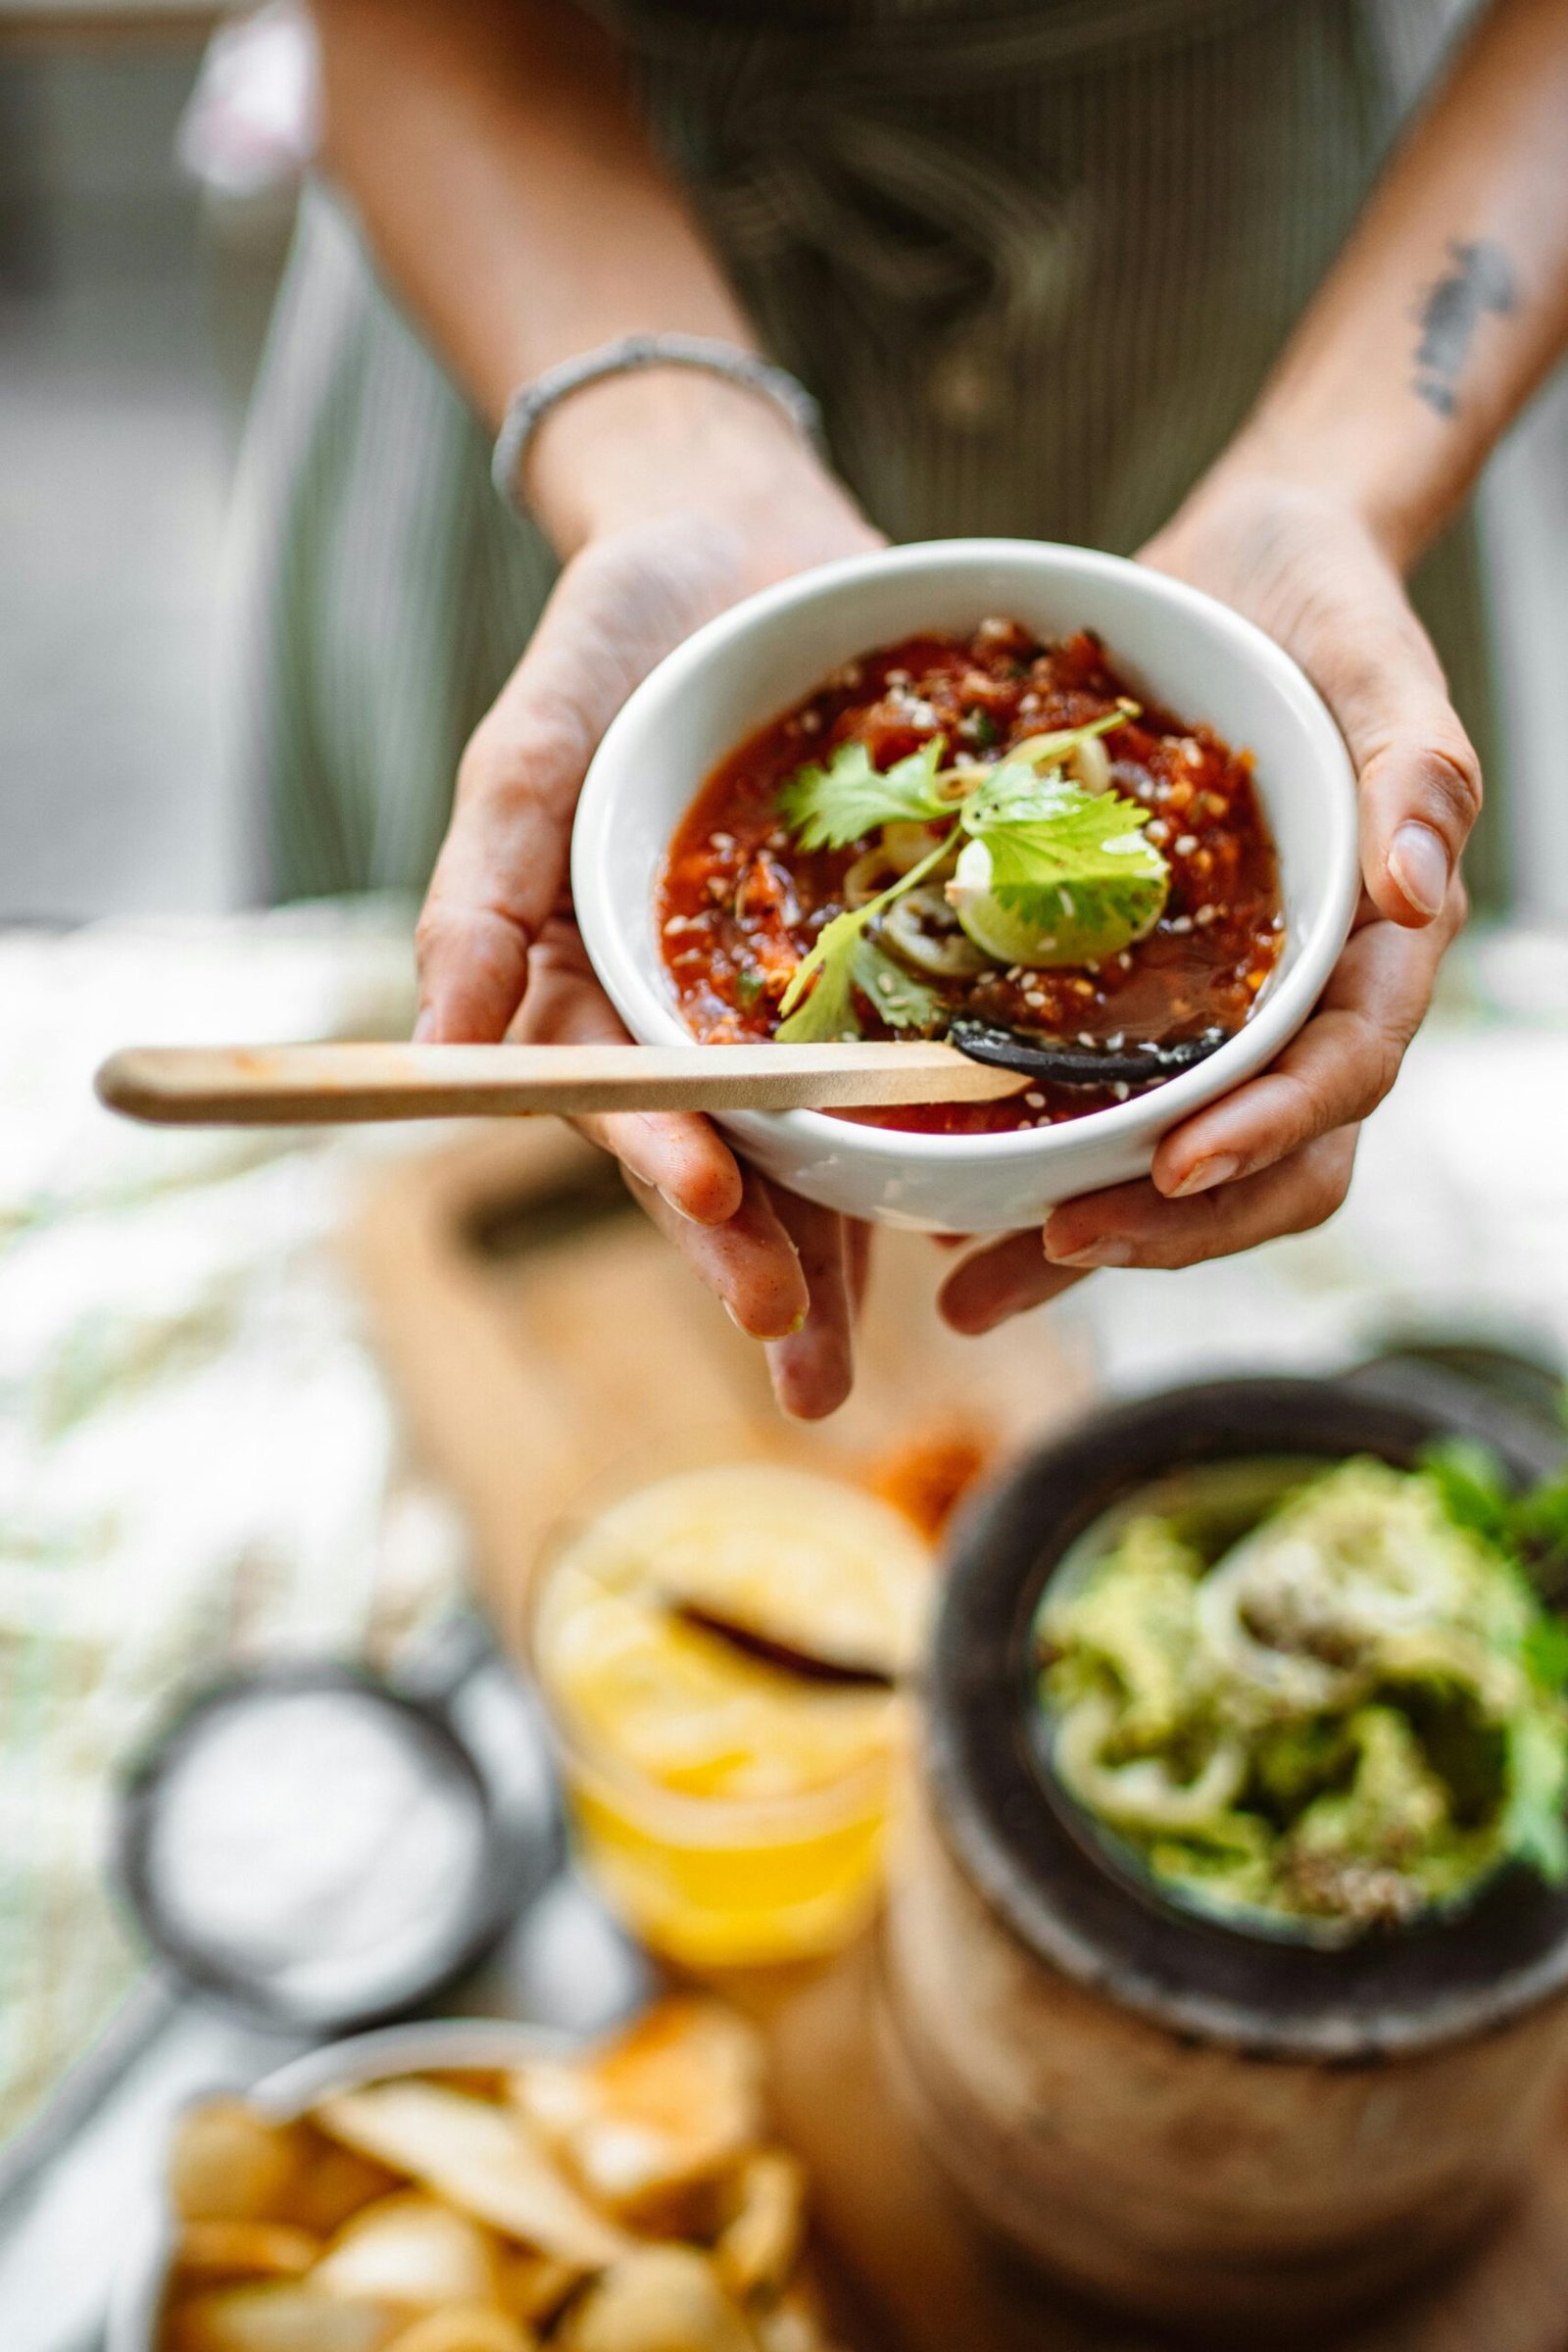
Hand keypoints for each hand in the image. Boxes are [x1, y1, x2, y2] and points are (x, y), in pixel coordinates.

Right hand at [414, 375, 882, 1415]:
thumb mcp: (528, 742)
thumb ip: (482, 888)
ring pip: (818, 1138)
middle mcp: (695, 1009)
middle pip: (726, 1153)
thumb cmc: (610, 636)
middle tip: (800, 1352)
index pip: (623, 1099)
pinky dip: (943, 1122)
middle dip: (760, 1254)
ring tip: (871, 1352)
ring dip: (842, 1245)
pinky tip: (986, 1195)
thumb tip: (434, 1045)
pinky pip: (916, 1046)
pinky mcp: (886, 954)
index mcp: (595, 983)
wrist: (741, 541)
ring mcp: (796, 990)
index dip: (665, 1159)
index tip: (711, 1206)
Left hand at [939, 473, 1475, 1334]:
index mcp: (1373, 949)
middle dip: (1164, 1225)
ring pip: (1169, 1162)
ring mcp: (1214, 1011)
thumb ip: (1414, 772)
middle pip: (1262, 1162)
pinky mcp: (1134, 999)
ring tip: (964, 1288)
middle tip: (1049, 1248)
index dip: (1268, 1131)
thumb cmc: (1325, 608)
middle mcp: (1298, 1003)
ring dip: (1081, 1238)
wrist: (1236, 576)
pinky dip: (1026, 1159)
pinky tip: (934, 1197)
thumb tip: (1418, 893)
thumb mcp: (1376, 660)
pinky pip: (1089, 1103)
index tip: (1176, 1166)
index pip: (1342, 1073)